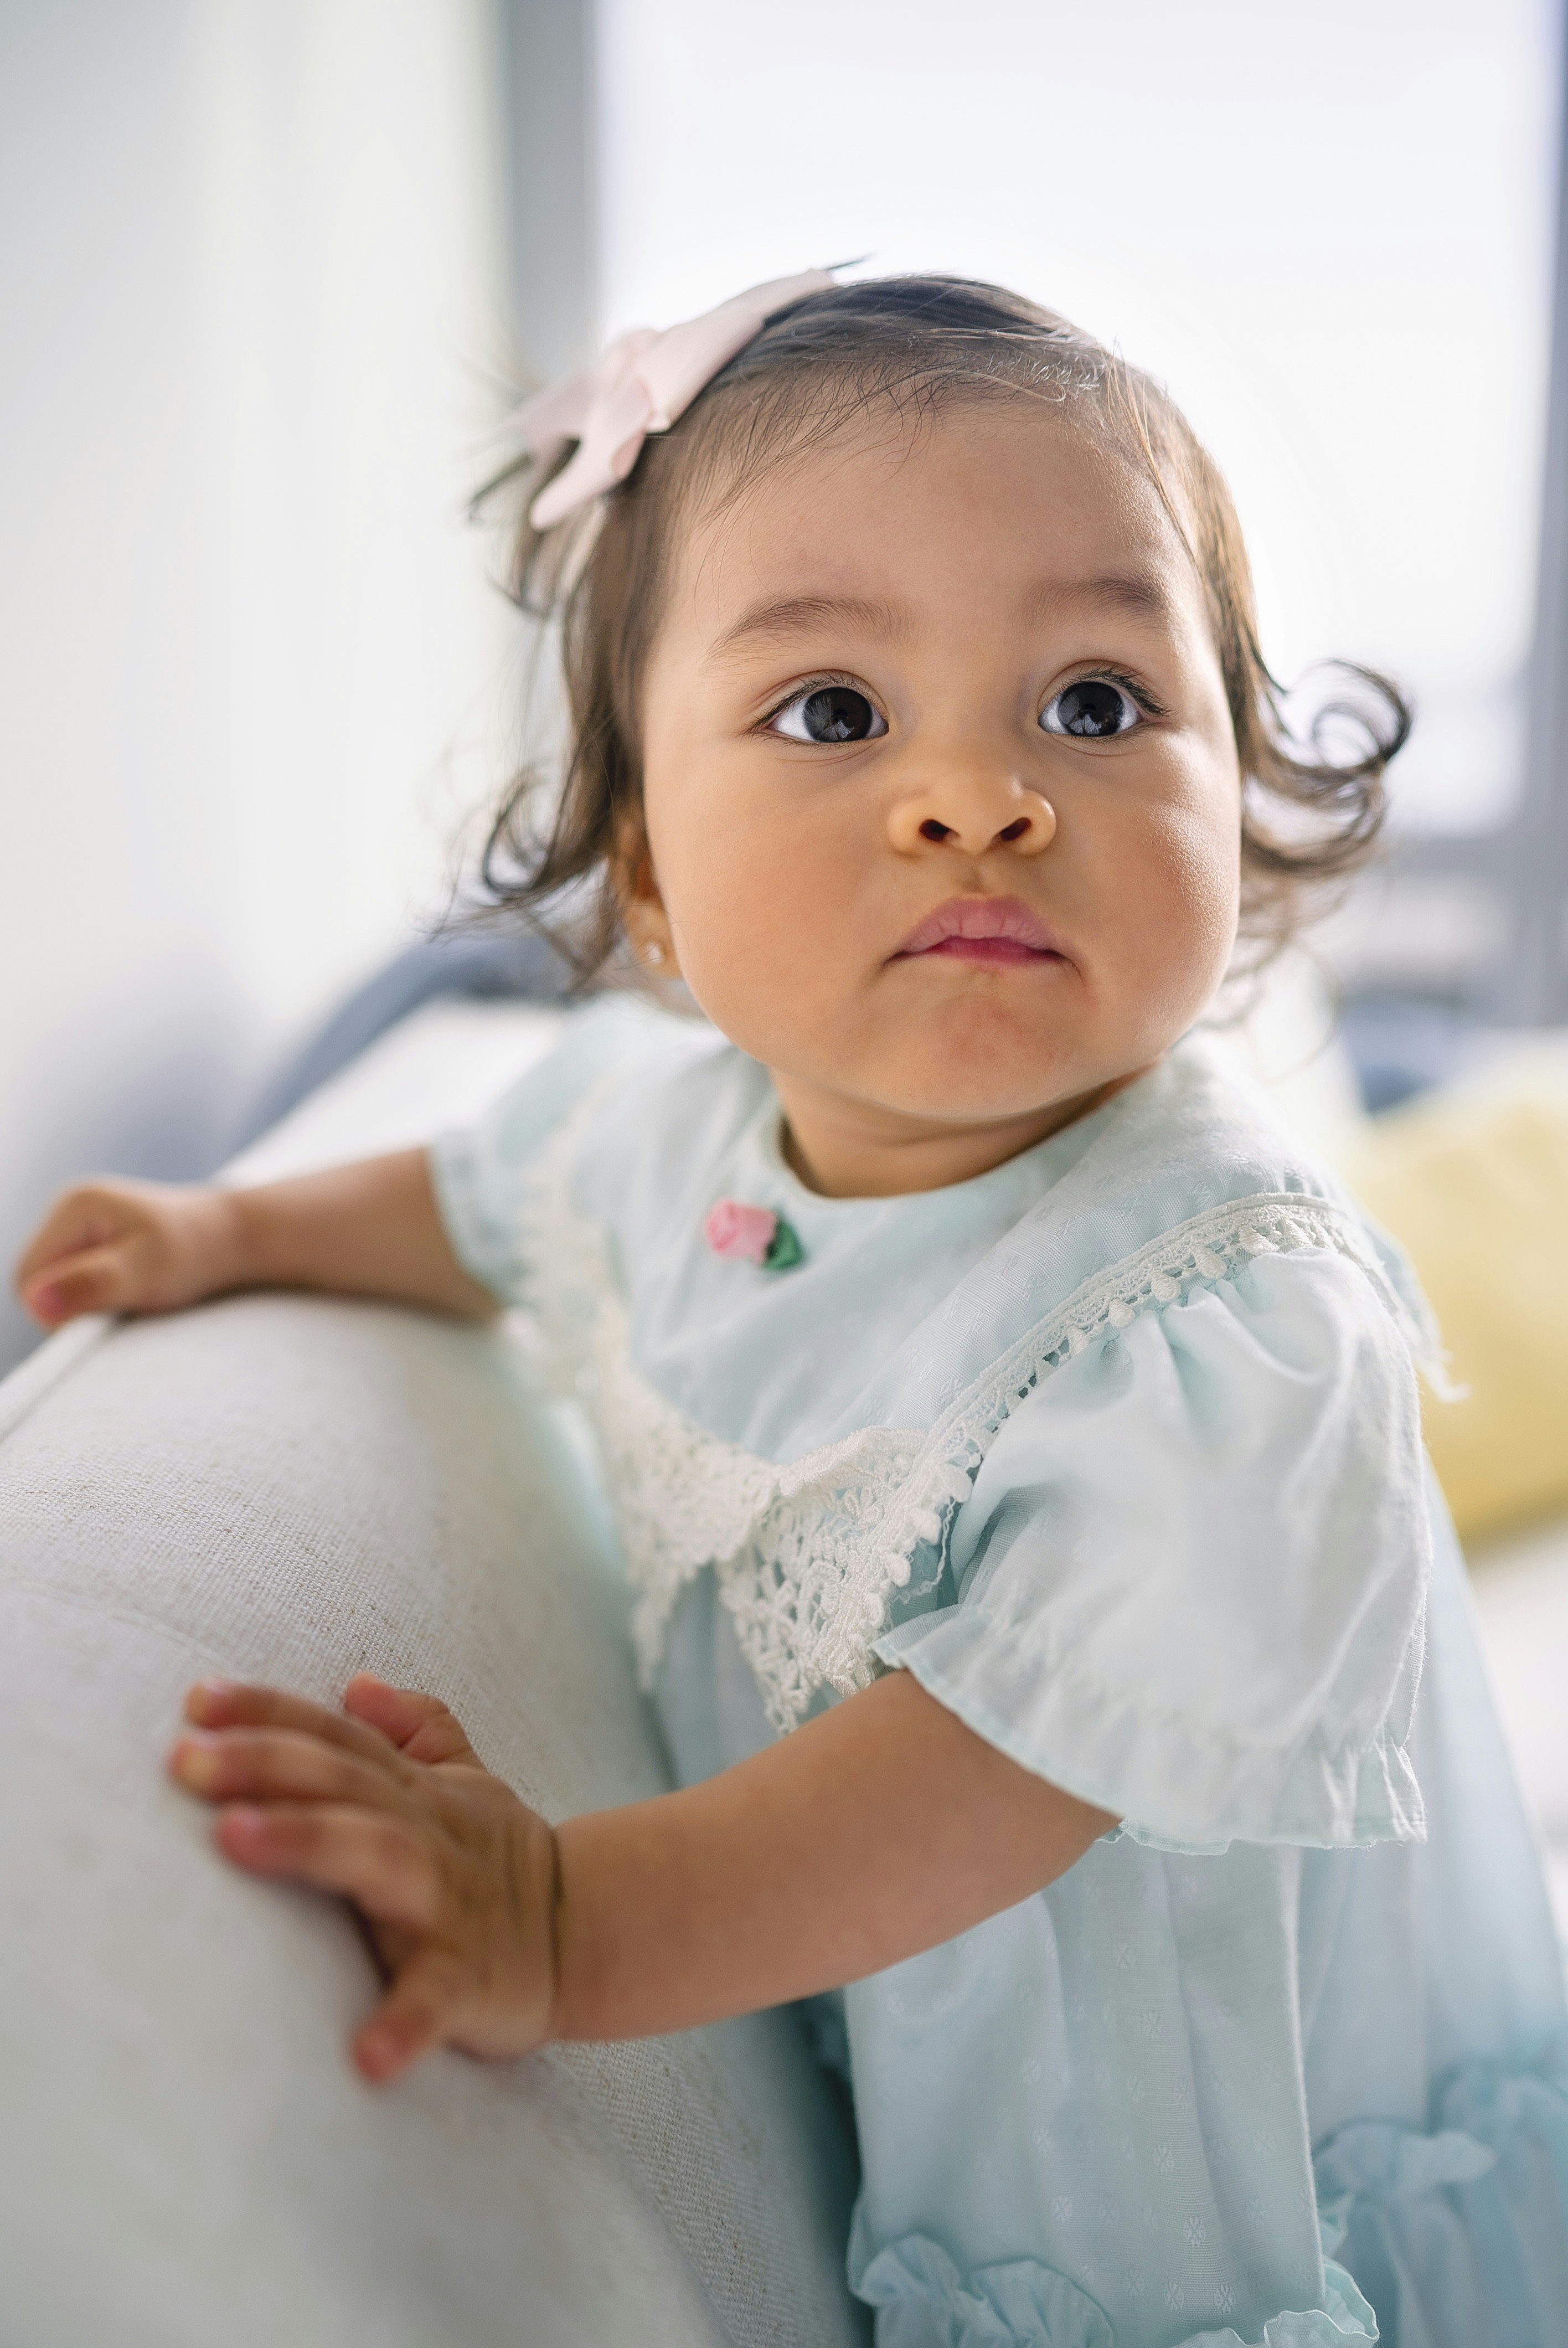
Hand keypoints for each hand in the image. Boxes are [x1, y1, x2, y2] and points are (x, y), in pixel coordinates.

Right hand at [14, 1177, 242, 1327]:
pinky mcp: (94, 1246)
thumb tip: (36, 1301)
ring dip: (87, 1305)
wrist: (235, 1238)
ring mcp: (81, 1229)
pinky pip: (76, 1284)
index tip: (100, 1320)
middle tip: (122, 1309)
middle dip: (71, 1307)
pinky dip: (98, 1299)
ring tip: (131, 1299)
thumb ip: (91, 1284)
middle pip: (37, 1281)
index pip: (28, 1276)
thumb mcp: (146, 1272)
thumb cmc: (196, 1252)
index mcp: (75, 1207)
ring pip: (56, 1287)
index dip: (53, 1310)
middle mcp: (71, 1212)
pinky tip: (131, 1294)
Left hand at [170, 1676, 557, 2081]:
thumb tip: (358, 1683)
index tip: (196, 1701)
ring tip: (234, 1838)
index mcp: (415, 1788)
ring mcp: (449, 1900)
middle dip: (265, 1764)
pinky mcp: (470, 1976)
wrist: (586, 1931)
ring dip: (308, 1841)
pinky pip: (436, 1996)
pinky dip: (405, 2022)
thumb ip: (417, 1726)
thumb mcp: (465, 1780)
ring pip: (378, 1856)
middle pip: (344, 1781)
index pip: (336, 1737)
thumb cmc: (498, 1857)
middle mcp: (427, 1829)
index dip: (270, 1712)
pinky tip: (365, 2055)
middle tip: (186, 1761)